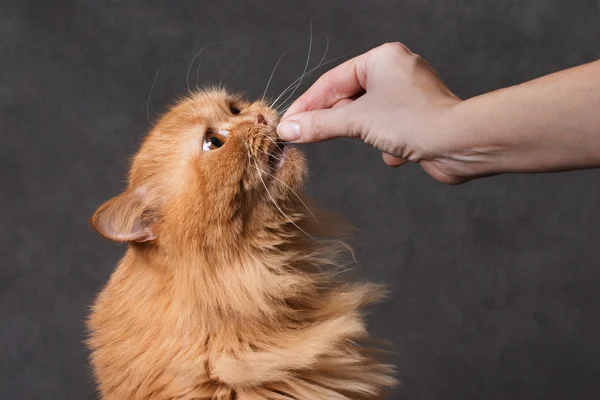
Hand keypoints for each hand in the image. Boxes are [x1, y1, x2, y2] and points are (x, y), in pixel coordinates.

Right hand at [277, 42, 465, 183]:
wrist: (459, 144)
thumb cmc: (413, 121)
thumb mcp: (356, 121)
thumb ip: (319, 124)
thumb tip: (289, 129)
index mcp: (381, 59)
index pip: (332, 81)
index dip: (307, 104)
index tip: (288, 124)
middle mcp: (396, 72)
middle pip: (348, 98)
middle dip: (334, 120)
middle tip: (306, 136)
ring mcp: (408, 96)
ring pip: (367, 116)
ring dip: (365, 133)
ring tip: (367, 141)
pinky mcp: (418, 119)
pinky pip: (388, 130)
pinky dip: (387, 144)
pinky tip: (397, 153)